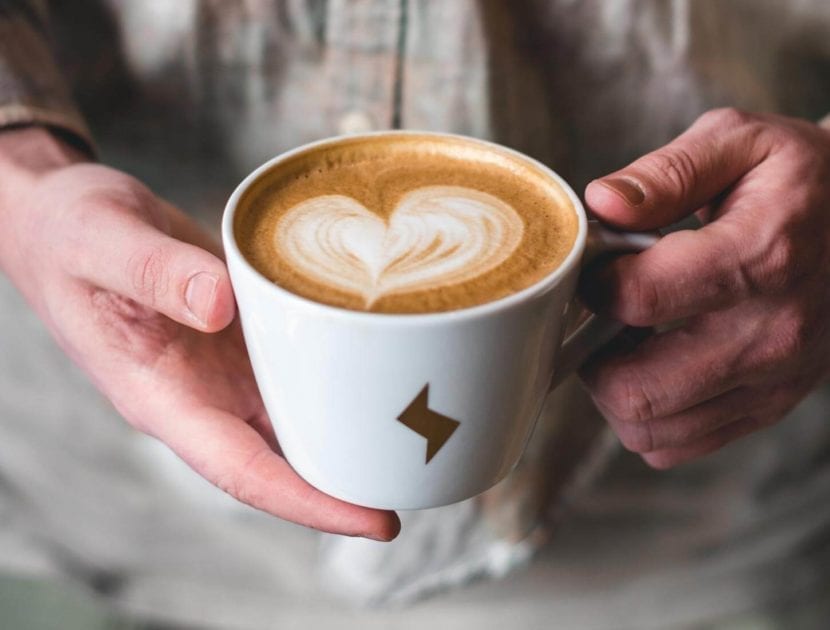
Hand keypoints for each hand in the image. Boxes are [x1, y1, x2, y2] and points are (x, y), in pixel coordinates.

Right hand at [0, 127, 398, 539]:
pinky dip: (336, 382)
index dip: (307, 501)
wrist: (70, 218)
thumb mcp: (102, 241)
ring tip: (420, 442)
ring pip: (295, 421)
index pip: (241, 469)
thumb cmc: (73, 234)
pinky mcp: (242, 340)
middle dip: (348, 482)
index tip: (372, 518)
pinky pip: (295, 372)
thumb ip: (155, 273)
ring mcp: (224, 373)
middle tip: (424, 480)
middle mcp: (201, 398)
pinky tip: (379, 377)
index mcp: (161, 397)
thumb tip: (220, 304)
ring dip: (349, 436)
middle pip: (283, 459)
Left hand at [580, 109, 829, 467]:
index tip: (597, 266)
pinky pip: (677, 444)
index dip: (595, 283)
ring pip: (650, 430)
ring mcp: (774, 381)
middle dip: (592, 355)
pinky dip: (647, 416)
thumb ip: (667, 173)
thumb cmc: (797, 180)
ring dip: (614, 391)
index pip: (641, 298)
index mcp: (761, 256)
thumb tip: (602, 204)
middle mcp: (772, 333)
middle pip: (637, 390)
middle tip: (598, 317)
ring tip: (626, 340)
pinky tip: (654, 366)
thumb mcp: (739, 143)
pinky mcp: (769, 406)